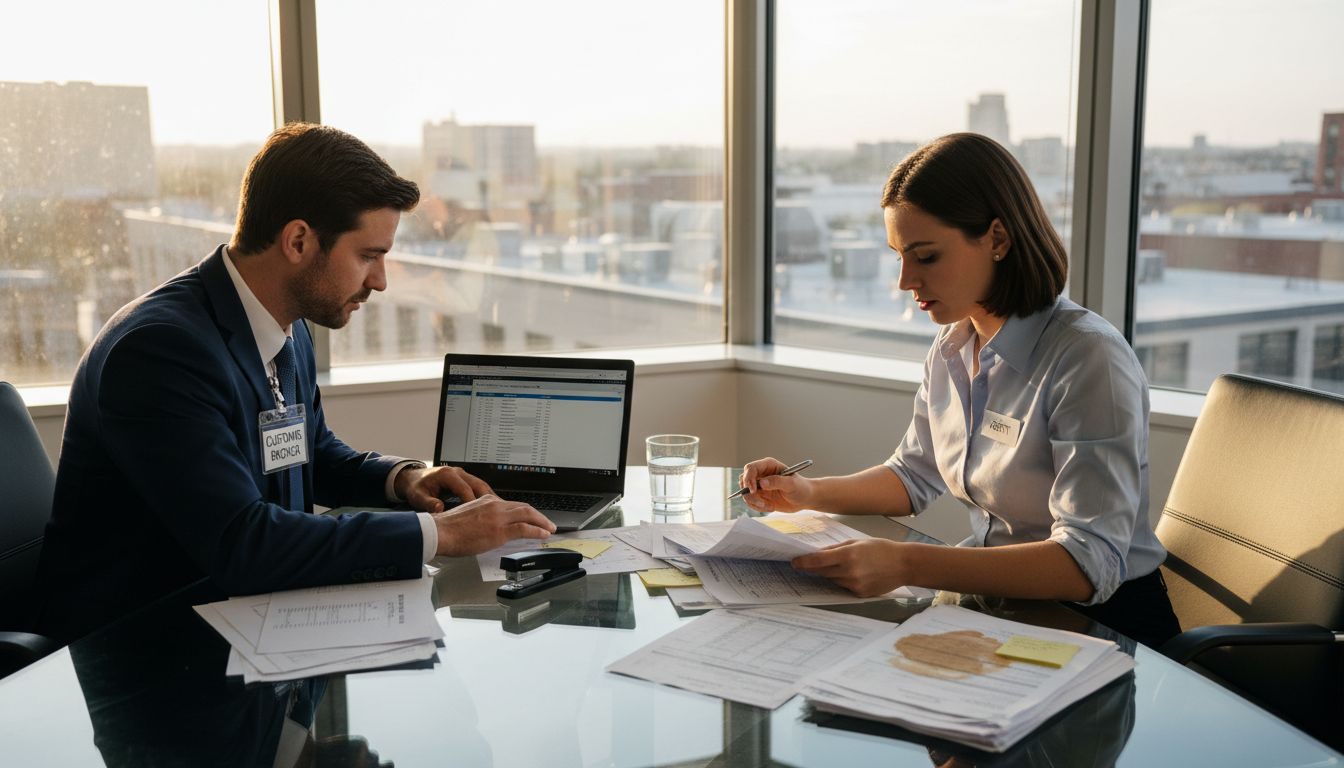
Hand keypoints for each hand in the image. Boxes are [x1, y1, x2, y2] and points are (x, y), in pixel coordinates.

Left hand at [396, 465, 492, 512]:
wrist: (413, 478)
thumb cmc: (416, 487)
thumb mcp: (418, 496)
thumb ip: (428, 503)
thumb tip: (439, 509)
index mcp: (447, 474)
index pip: (465, 489)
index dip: (473, 502)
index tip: (479, 515)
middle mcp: (457, 472)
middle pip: (479, 485)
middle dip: (489, 499)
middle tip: (497, 514)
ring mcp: (462, 475)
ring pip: (481, 485)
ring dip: (490, 498)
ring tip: (499, 512)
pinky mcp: (464, 480)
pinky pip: (478, 487)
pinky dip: (486, 497)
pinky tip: (492, 507)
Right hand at [432, 495, 555, 556]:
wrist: (440, 532)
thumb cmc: (447, 528)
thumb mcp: (467, 515)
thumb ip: (481, 518)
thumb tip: (488, 527)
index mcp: (486, 501)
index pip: (512, 504)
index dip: (525, 511)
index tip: (531, 517)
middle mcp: (494, 505)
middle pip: (523, 507)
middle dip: (538, 515)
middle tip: (546, 522)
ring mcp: (498, 518)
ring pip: (528, 515)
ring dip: (542, 522)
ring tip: (550, 528)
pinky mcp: (499, 531)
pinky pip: (525, 529)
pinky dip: (537, 531)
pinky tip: (543, 534)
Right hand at [739, 457, 813, 512]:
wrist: (805, 499)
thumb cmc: (801, 488)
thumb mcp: (792, 484)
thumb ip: (777, 482)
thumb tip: (762, 482)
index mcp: (768, 465)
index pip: (750, 468)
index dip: (748, 479)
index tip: (754, 491)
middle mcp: (762, 474)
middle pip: (743, 480)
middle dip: (749, 493)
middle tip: (762, 503)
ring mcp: (759, 485)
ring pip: (745, 492)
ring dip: (754, 502)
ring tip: (769, 506)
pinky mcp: (760, 495)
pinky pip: (750, 501)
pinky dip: (757, 507)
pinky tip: (770, 507)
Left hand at [791, 539, 908, 596]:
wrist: (903, 564)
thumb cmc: (881, 549)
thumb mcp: (857, 542)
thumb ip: (836, 548)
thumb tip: (818, 553)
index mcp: (848, 555)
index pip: (818, 561)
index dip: (803, 562)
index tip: (794, 562)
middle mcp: (850, 571)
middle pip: (822, 572)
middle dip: (814, 568)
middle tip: (806, 564)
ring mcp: (855, 585)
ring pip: (832, 580)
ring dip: (830, 574)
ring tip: (839, 566)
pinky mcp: (860, 594)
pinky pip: (844, 587)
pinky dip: (843, 581)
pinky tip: (853, 574)